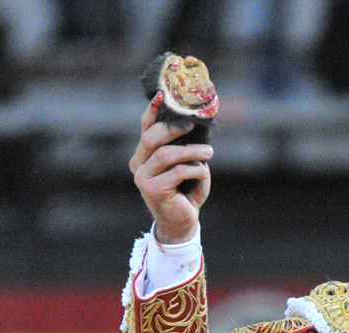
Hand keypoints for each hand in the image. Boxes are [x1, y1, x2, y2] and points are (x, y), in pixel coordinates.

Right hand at [129, 92, 213, 243]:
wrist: (183, 222)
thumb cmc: (187, 192)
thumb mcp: (188, 165)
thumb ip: (186, 147)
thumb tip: (197, 124)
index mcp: (145, 155)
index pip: (146, 128)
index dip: (153, 111)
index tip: (163, 95)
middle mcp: (139, 164)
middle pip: (153, 137)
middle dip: (175, 128)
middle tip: (195, 125)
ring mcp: (143, 178)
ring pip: (166, 154)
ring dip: (192, 152)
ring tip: (208, 153)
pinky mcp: (153, 190)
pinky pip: (177, 172)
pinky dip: (194, 170)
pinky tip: (203, 174)